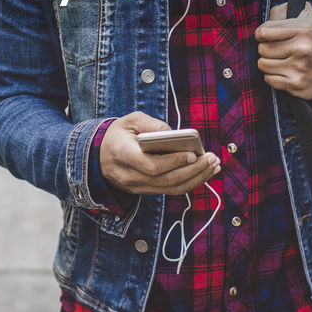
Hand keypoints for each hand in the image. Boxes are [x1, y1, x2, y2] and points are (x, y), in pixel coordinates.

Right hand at [100, 112, 220, 195]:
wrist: (98, 156)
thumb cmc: (117, 134)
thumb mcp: (130, 120)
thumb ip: (151, 124)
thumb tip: (174, 133)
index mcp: (123, 154)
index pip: (151, 165)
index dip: (173, 162)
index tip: (192, 154)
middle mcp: (129, 176)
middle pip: (166, 180)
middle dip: (193, 171)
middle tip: (212, 159)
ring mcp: (137, 187)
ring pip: (171, 189)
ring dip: (196, 179)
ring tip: (214, 166)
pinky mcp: (144, 191)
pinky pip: (169, 190)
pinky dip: (189, 182)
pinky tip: (203, 173)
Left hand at [255, 2, 311, 99]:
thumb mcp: (307, 18)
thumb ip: (285, 11)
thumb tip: (269, 16)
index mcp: (303, 30)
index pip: (264, 32)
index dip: (261, 34)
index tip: (265, 36)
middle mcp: (301, 49)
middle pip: (263, 49)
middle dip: (266, 48)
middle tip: (275, 49)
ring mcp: (299, 69)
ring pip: (263, 65)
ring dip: (268, 63)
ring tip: (279, 60)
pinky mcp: (297, 85)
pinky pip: (270, 80)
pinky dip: (273, 76)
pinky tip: (283, 71)